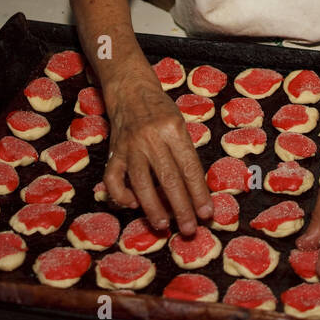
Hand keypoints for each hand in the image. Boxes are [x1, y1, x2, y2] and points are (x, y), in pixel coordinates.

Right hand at [102, 68, 211, 233]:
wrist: (130, 89)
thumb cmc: (161, 109)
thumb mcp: (180, 123)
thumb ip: (185, 154)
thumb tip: (195, 192)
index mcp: (173, 129)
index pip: (190, 168)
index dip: (199, 194)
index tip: (207, 213)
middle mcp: (151, 138)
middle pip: (168, 179)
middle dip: (181, 208)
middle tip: (190, 230)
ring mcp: (130, 146)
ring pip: (141, 183)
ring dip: (153, 208)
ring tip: (163, 225)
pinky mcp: (113, 151)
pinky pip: (113, 179)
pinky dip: (121, 195)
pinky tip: (133, 204)